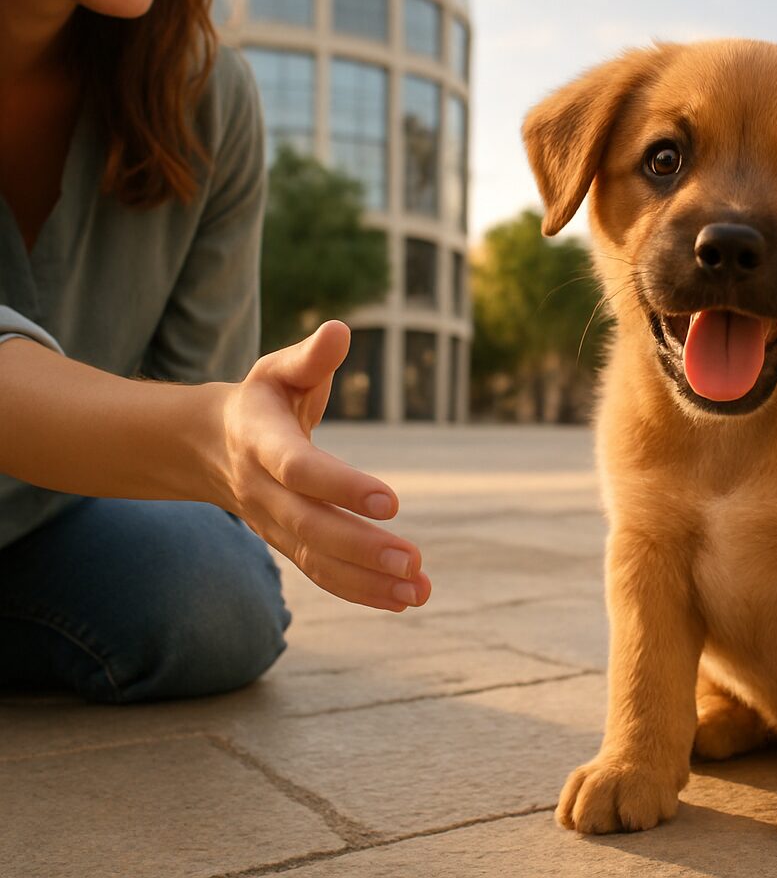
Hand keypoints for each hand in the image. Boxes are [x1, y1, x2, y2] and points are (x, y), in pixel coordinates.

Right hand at [211, 320, 430, 611]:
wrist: (206, 445)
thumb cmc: (261, 398)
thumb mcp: (280, 369)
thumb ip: (311, 356)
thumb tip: (339, 330)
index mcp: (261, 441)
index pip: (301, 470)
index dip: (343, 487)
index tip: (393, 502)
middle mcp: (263, 490)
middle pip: (311, 527)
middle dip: (362, 547)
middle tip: (413, 561)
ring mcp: (272, 523)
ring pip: (318, 559)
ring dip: (368, 580)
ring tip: (418, 591)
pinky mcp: (287, 544)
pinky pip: (321, 573)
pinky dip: (361, 590)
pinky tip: (405, 599)